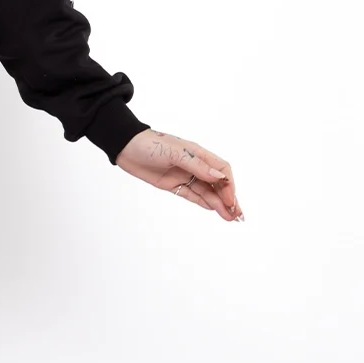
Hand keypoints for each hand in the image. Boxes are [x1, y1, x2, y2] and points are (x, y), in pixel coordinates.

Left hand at [115, 128, 243, 221]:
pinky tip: (215, 210)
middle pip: (217, 183)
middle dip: (228, 198)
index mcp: (198, 154)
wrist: (126, 147)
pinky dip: (204, 202)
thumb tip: (219, 177)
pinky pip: (193, 195)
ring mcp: (184, 175)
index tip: (230, 200)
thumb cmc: (150, 145)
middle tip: (237, 215)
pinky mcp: (173, 184)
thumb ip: (197, 166)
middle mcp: (194, 165)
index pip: (221, 170)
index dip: (228, 186)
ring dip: (218, 204)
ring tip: (230, 218)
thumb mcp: (174, 153)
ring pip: (206, 192)